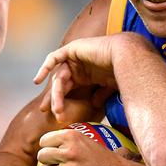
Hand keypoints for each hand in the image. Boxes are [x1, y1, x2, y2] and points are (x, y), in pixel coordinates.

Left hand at [33, 33, 152, 120]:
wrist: (127, 56)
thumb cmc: (122, 71)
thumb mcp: (109, 87)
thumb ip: (101, 94)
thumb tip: (95, 104)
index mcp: (84, 74)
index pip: (67, 89)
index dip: (60, 101)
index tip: (58, 116)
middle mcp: (78, 65)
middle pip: (60, 84)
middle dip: (54, 100)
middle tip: (51, 113)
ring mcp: (74, 56)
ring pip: (58, 76)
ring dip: (55, 93)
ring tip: (56, 108)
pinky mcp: (72, 49)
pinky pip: (54, 57)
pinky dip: (45, 67)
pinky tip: (38, 80)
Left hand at [38, 128, 137, 165]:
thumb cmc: (102, 160)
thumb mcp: (86, 141)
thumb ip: (65, 142)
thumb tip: (42, 152)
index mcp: (72, 137)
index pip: (44, 141)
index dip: (48, 147)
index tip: (56, 153)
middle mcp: (69, 152)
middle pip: (42, 156)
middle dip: (48, 162)